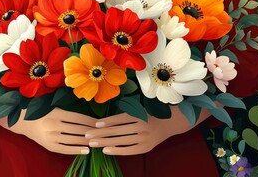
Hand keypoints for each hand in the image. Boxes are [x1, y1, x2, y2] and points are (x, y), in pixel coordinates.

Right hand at [0, 108, 96, 154]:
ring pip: (74, 140)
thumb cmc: (41, 111)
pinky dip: (77, 150)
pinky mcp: (49, 146)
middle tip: (105, 133)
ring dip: (88, 141)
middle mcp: (54, 125)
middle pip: (79, 130)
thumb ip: (69, 112)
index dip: (92, 121)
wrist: (21, 121)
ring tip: (100, 141)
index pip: (79, 118)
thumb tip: (89, 119)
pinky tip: (87, 150)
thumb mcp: (54, 107)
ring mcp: (51, 137)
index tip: (102, 123)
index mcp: (57, 113)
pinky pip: (66, 149)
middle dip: (93, 132)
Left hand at [85, 106, 211, 155]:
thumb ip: (126, 111)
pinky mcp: (145, 147)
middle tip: (87, 135)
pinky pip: (128, 150)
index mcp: (140, 114)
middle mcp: (142, 126)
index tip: (94, 124)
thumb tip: (105, 118)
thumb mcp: (140, 108)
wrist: (171, 123)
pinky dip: (116, 150)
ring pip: (120, 141)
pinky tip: (106, 150)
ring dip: (104, 142)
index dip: (106, 122)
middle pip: (117, 131)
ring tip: (92, 143)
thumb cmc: (151, 113)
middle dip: (100, 133)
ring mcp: (144, 138)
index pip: (119, 119)